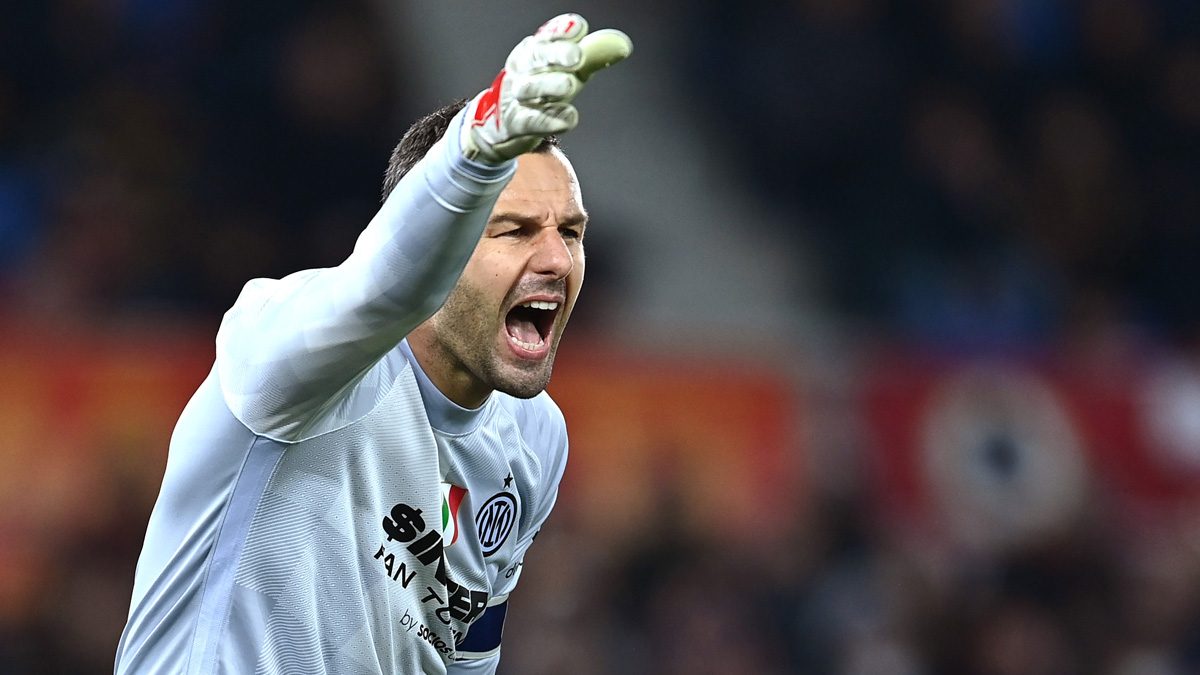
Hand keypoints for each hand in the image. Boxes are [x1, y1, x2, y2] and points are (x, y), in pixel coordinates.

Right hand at [461, 13, 632, 163]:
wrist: (505, 124)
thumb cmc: (543, 89)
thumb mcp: (568, 70)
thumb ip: (593, 56)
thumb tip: (621, 45)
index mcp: (535, 49)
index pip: (547, 35)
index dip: (561, 31)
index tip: (579, 29)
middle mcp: (523, 69)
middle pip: (537, 57)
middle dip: (556, 53)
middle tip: (576, 56)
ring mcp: (517, 98)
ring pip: (530, 88)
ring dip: (549, 85)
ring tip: (569, 85)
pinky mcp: (516, 124)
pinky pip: (532, 121)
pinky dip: (550, 120)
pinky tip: (568, 117)